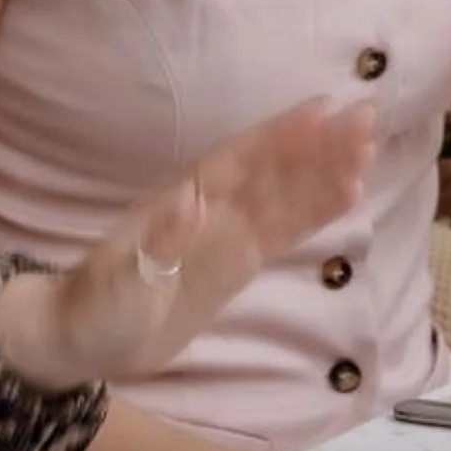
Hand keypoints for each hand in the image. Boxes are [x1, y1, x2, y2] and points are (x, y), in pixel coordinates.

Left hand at [6, 96, 376, 392]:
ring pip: (286, 196)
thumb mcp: (121, 282)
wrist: (81, 341)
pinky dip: (316, 212)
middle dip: (319, 144)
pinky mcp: (237, 264)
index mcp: (182, 202)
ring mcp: (227, 235)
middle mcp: (212, 209)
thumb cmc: (94, 309)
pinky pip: (284, 231)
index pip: (240, 161)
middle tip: (368, 116)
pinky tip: (348, 194)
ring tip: (369, 148)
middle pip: (273, 170)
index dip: (280, 136)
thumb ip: (159, 243)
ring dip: (326, 171)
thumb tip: (193, 200)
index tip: (323, 109)